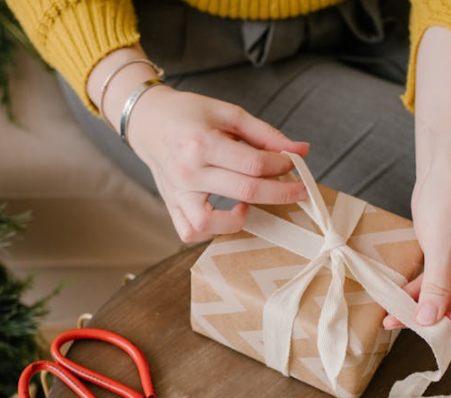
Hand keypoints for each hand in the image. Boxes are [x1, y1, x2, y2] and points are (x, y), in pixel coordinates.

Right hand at [126, 86, 310, 242]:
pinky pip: (190, 232)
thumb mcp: (228, 113)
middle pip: (245, 192)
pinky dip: (211, 231)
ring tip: (248, 204)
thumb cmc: (189, 114)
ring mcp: (177, 193)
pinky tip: (225, 215)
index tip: (294, 162)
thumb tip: (301, 150)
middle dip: (281, 193)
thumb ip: (265, 133)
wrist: (149, 122)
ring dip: (239, 220)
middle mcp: (187, 171)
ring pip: (210, 223)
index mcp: (201, 143)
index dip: (281, 165)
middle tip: (300, 189)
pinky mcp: (171, 205)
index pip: (253, 164)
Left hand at [383, 153, 450, 341]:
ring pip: (448, 308)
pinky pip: (433, 291)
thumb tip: (428, 322)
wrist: (444, 165)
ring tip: (391, 320)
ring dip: (422, 315)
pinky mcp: (447, 265)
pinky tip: (390, 306)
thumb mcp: (443, 245)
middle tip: (416, 324)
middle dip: (445, 327)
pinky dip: (414, 299)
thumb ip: (437, 286)